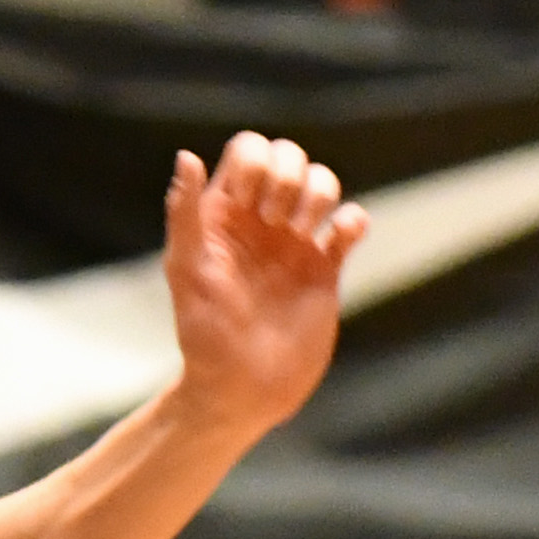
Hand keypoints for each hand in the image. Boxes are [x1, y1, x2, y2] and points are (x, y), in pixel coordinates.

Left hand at [162, 133, 368, 445]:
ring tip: (302, 232)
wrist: (243, 388)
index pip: (246, 150)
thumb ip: (185, 212)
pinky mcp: (325, 269)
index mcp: (222, 212)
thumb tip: (186, 155)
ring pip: (322, 182)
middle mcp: (259, 220)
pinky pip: (350, 224)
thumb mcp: (187, 268)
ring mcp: (294, 242)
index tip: (247, 204)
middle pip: (287, 157)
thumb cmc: (204, 333)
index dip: (254, 163)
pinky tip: (341, 237)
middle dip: (288, 174)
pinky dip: (354, 218)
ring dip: (319, 192)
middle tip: (275, 220)